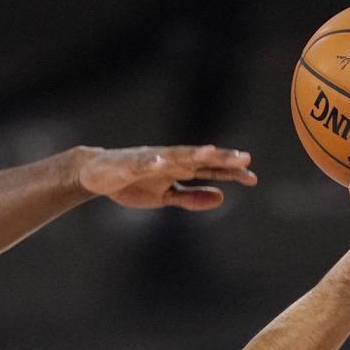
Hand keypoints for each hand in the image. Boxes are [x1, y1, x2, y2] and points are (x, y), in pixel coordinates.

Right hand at [77, 145, 256, 210]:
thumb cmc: (133, 184)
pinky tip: (160, 161)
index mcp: (179, 168)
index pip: (210, 169)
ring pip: (175, 155)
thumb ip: (192, 197)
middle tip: (244, 158)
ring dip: (191, 153)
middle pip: (199, 158)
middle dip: (220, 158)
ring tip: (209, 151)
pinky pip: (141, 162)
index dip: (231, 172)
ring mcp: (151, 159)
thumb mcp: (166, 197)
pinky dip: (150, 161)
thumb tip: (221, 197)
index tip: (253, 178)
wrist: (96, 175)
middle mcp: (170, 160)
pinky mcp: (129, 163)